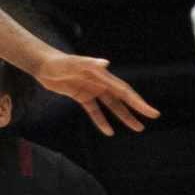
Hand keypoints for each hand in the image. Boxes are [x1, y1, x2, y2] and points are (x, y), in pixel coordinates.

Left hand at [32, 50, 158, 135]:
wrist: (43, 64)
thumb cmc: (58, 62)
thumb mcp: (73, 63)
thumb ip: (89, 63)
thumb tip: (105, 63)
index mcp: (102, 76)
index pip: (124, 91)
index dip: (138, 102)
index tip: (152, 112)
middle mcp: (100, 82)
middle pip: (122, 98)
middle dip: (136, 109)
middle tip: (151, 119)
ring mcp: (92, 89)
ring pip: (111, 106)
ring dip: (123, 116)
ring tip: (137, 127)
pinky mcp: (82, 95)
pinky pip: (94, 110)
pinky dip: (101, 120)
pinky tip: (108, 131)